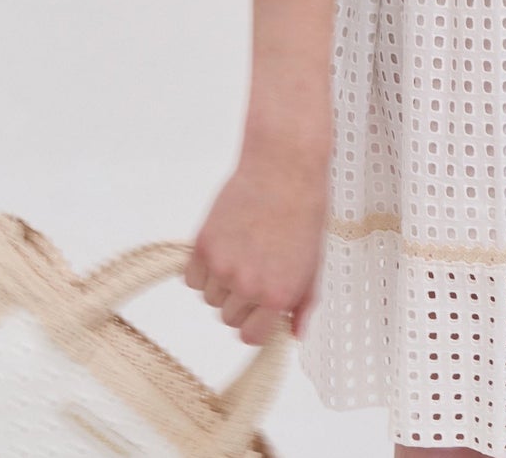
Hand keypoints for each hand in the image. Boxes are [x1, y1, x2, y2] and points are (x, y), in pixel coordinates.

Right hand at [185, 136, 328, 344]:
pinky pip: (191, 279)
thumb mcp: (314, 262)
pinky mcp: (203, 246)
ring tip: (243, 250)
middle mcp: (248, 287)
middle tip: (256, 268)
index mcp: (278, 295)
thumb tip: (295, 334)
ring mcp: (222, 267)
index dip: (256, 324)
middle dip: (241, 301)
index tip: (261, 309)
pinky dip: (202, 269)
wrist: (284, 169)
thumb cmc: (304, 210)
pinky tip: (225, 245)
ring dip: (221, 284)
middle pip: (228, 318)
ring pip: (209, 298)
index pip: (251, 337)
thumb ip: (304, 304)